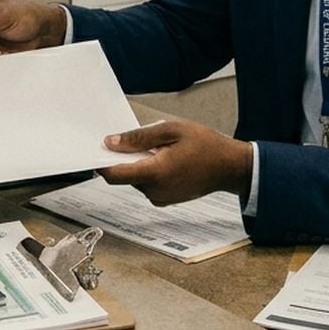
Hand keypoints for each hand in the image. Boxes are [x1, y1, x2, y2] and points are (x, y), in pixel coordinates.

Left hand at [98, 120, 251, 206]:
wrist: (230, 167)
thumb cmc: (205, 145)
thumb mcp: (171, 130)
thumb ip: (139, 137)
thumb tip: (111, 143)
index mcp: (154, 173)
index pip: (113, 175)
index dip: (101, 163)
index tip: (98, 149)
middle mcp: (154, 191)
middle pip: (124, 176)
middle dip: (125, 158)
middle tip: (138, 140)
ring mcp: (160, 198)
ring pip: (135, 179)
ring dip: (139, 164)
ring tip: (159, 149)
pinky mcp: (165, 199)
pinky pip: (147, 185)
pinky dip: (149, 172)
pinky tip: (164, 159)